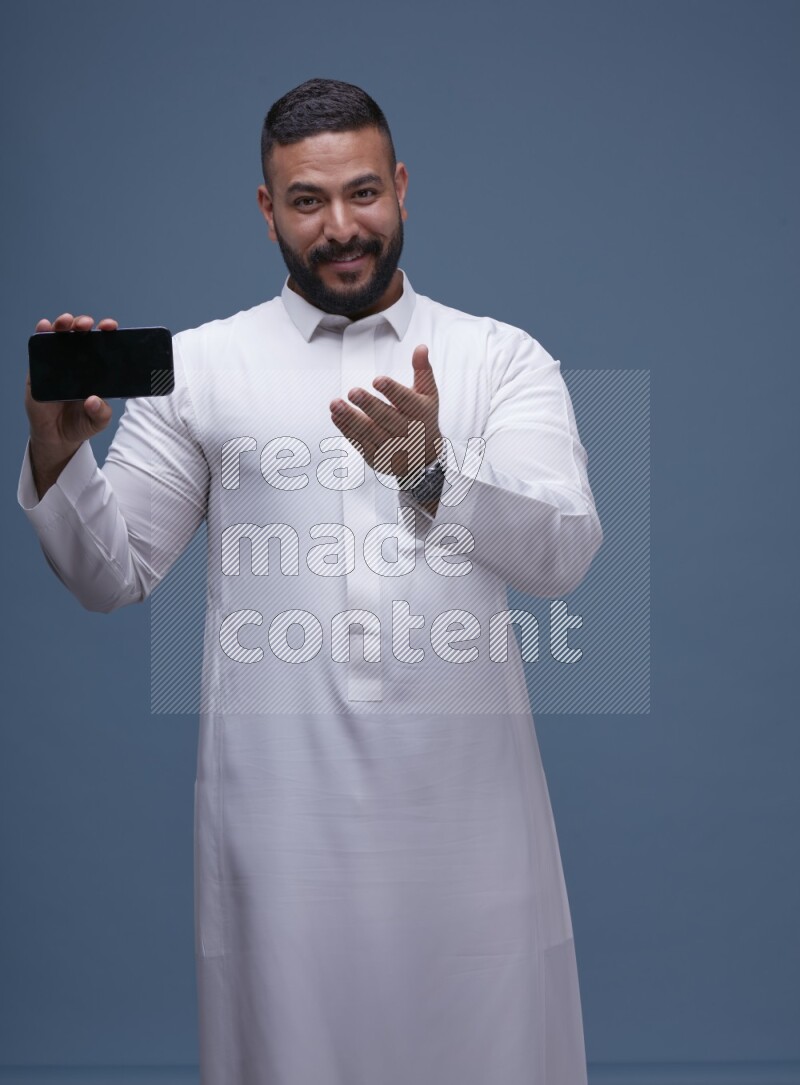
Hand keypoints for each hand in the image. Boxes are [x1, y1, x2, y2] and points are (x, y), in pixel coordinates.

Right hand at [25, 312, 117, 497]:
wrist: (58, 437)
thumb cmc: (82, 423)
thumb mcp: (98, 421)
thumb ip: (101, 413)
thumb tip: (93, 400)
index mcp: (95, 369)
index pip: (102, 345)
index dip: (106, 332)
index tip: (111, 327)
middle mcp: (77, 361)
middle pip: (80, 334)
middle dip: (83, 323)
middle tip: (88, 325)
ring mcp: (57, 363)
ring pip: (59, 336)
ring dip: (62, 324)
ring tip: (67, 322)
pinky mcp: (38, 371)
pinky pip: (39, 350)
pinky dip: (41, 335)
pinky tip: (44, 327)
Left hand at [329, 344, 441, 478]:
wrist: (424, 459)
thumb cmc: (422, 418)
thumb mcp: (428, 395)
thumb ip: (422, 371)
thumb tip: (420, 347)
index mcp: (421, 413)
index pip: (406, 401)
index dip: (392, 391)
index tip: (377, 380)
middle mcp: (408, 433)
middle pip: (387, 418)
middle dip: (369, 405)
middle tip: (352, 392)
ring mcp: (392, 448)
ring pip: (370, 432)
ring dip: (351, 418)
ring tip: (335, 404)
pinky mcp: (377, 458)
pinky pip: (360, 443)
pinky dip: (347, 430)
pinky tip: (336, 416)